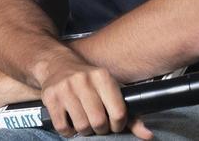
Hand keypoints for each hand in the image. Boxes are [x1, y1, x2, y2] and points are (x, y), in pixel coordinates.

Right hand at [37, 50, 151, 138]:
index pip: (118, 113)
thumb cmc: (87, 80)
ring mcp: (65, 88)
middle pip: (99, 122)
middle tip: (98, 124)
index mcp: (102, 77)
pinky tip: (70, 121)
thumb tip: (147, 135)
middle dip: (100, 129)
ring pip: (81, 126)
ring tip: (84, 121)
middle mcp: (83, 80)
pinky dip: (68, 131)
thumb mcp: (110, 90)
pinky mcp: (50, 97)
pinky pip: (62, 127)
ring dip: (84, 130)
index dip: (118, 125)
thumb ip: (130, 114)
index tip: (114, 123)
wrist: (56, 64)